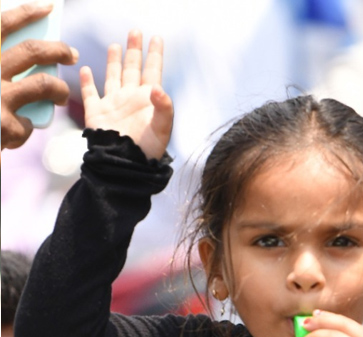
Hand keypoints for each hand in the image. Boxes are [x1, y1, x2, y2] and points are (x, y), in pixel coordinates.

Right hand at [1, 2, 78, 150]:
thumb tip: (31, 56)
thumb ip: (1, 65)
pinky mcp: (4, 125)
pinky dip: (27, 128)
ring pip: (43, 84)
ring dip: (59, 89)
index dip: (26, 12)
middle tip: (72, 54)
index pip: (3, 24)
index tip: (48, 7)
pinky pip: (29, 123)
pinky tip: (21, 131)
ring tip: (63, 96)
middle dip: (57, 50)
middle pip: (32, 51)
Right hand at [80, 30, 172, 159]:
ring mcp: (113, 105)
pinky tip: (85, 70)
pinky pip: (91, 94)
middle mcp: (130, 98)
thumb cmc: (146, 151)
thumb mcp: (162, 129)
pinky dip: (87, 82)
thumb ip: (164, 107)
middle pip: (132, 68)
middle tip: (135, 32)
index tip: (156, 38)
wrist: (125, 167)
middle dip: (134, 50)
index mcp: (147, 100)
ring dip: (113, 62)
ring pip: (113, 77)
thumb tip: (158, 87)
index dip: (154, 54)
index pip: (152, 71)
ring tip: (115, 46)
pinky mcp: (97, 114)